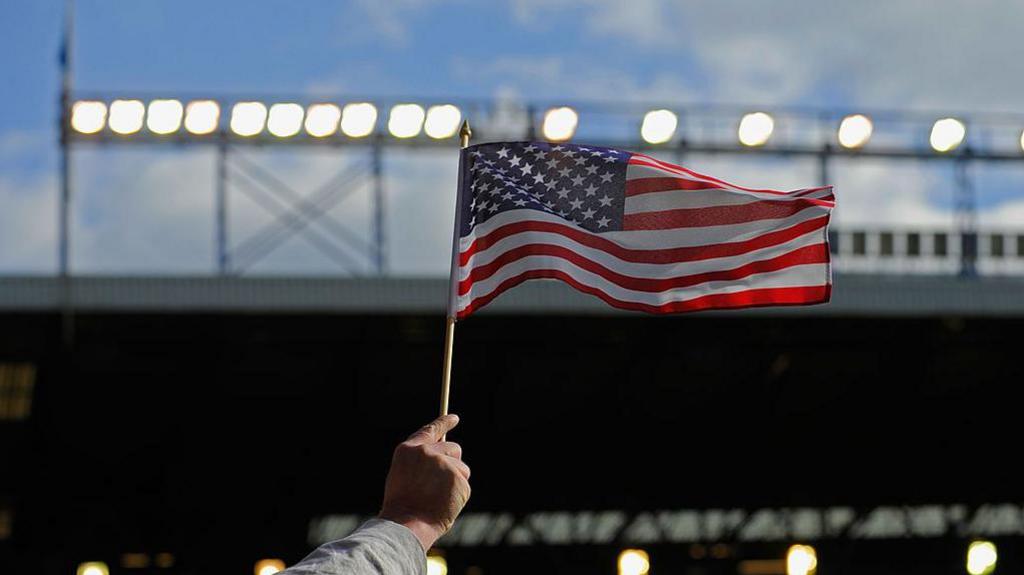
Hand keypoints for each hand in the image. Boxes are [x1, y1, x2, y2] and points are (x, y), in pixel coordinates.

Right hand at [379, 414, 470, 550]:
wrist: (406, 524)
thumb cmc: (402, 505)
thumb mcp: (403, 475)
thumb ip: (421, 461)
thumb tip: (443, 456)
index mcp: (409, 449)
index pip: (431, 430)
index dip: (444, 422)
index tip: (454, 417)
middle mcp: (427, 452)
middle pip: (453, 448)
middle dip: (454, 462)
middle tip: (443, 483)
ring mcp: (443, 463)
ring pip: (462, 468)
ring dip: (456, 481)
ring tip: (438, 498)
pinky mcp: (457, 477)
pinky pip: (464, 484)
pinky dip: (459, 495)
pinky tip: (444, 504)